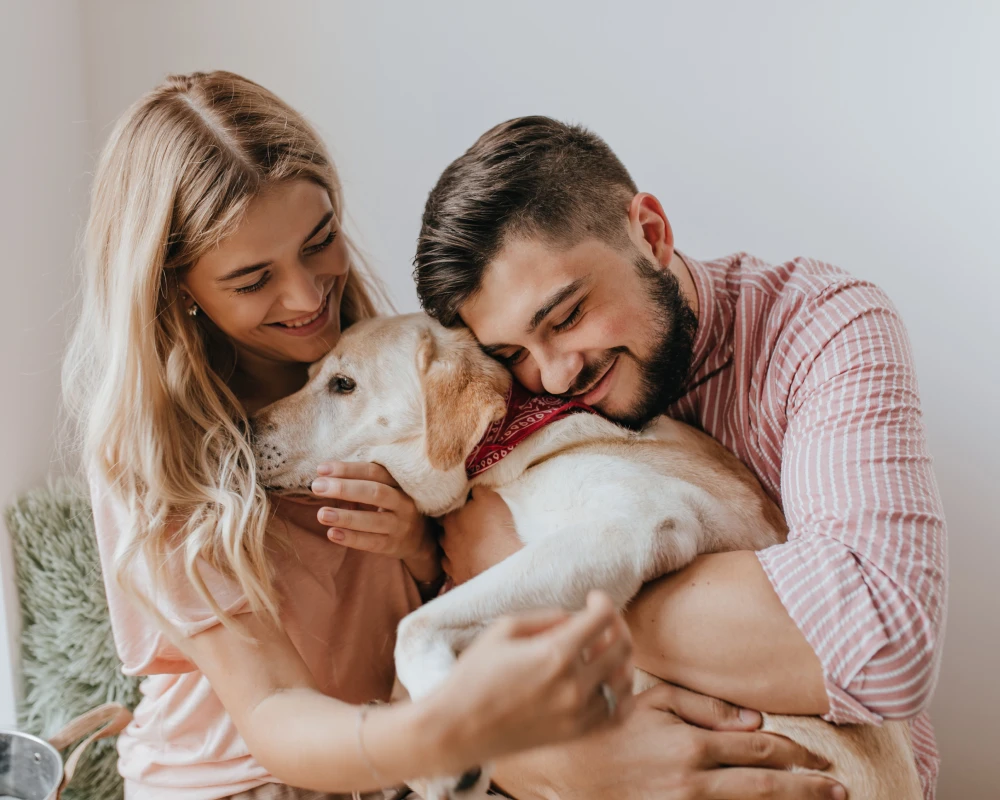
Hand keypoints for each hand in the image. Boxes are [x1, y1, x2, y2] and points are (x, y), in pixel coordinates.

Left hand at [311, 461, 439, 582]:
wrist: (418, 538)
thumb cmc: (390, 507)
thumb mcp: (384, 490)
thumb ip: (360, 484)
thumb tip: (324, 480)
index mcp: (399, 482)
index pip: (374, 471)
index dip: (347, 469)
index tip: (321, 469)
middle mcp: (403, 502)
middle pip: (374, 492)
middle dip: (344, 488)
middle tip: (317, 487)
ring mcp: (400, 525)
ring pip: (373, 519)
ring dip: (345, 516)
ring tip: (321, 514)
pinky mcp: (393, 545)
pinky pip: (371, 542)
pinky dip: (351, 538)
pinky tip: (332, 534)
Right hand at [432, 592, 634, 773]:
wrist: (457, 728)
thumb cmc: (474, 675)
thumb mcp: (504, 629)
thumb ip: (546, 618)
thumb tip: (575, 619)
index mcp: (555, 654)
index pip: (603, 618)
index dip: (602, 601)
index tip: (592, 598)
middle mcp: (575, 685)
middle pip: (622, 646)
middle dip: (616, 624)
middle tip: (601, 620)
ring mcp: (579, 714)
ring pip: (626, 679)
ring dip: (621, 657)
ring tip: (602, 649)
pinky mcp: (577, 734)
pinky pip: (618, 713)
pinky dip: (622, 693)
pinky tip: (609, 681)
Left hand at [440, 486, 521, 583]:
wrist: (496, 563)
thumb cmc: (493, 527)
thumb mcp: (489, 498)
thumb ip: (478, 491)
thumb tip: (472, 488)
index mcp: (450, 517)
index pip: (445, 508)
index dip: (453, 506)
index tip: (460, 506)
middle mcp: (445, 537)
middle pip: (443, 528)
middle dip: (450, 525)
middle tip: (463, 523)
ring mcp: (449, 557)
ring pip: (445, 548)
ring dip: (452, 544)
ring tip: (463, 542)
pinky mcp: (456, 574)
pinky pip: (452, 566)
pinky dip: (456, 562)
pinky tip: (463, 560)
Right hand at [494, 683, 845, 799]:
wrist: (569, 769)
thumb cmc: (613, 727)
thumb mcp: (654, 700)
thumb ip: (705, 705)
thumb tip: (755, 721)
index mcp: (691, 746)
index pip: (760, 751)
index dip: (797, 756)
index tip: (820, 761)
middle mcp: (694, 783)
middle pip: (767, 788)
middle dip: (809, 791)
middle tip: (841, 792)